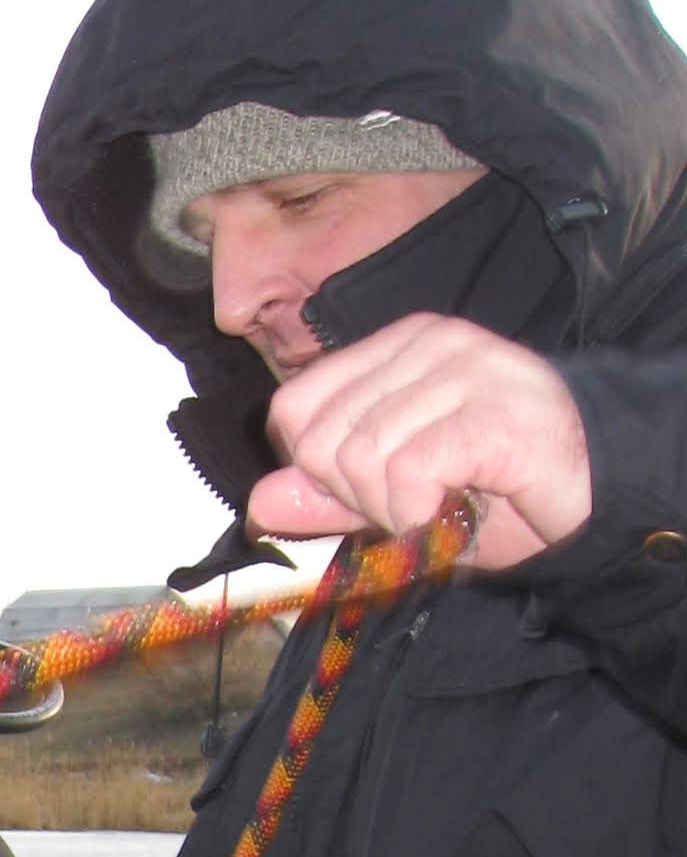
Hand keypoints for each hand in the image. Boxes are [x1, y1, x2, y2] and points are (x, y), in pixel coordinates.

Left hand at [248, 314, 590, 570]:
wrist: (596, 497)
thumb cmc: (501, 493)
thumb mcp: (398, 501)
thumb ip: (329, 497)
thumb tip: (260, 500)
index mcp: (399, 347)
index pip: (294, 407)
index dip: (315, 471)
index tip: (372, 491)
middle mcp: (430, 343)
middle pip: (319, 439)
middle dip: (357, 498)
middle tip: (420, 502)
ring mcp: (466, 369)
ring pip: (359, 459)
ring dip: (398, 512)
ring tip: (449, 502)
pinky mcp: (492, 410)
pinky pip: (407, 471)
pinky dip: (422, 513)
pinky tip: (460, 507)